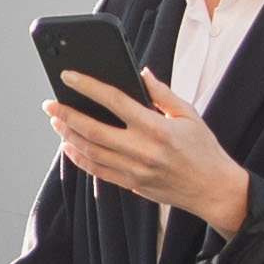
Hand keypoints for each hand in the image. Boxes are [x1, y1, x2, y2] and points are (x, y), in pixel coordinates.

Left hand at [49, 69, 256, 241]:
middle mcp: (142, 150)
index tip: (69, 77)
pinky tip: (70, 146)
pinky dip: (79, 158)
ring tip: (56, 121)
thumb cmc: (204, 149)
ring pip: (91, 152)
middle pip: (93, 130)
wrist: (214, 190)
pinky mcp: (132, 184)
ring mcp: (135, 170)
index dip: (88, 86)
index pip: (114, 101)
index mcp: (157, 128)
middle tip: (49, 103)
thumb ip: (162, 93)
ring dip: (69, 135)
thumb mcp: (189, 115)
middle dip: (66, 114)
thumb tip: (140, 73)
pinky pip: (98, 171)